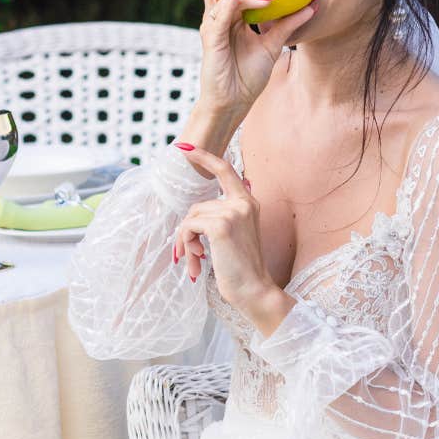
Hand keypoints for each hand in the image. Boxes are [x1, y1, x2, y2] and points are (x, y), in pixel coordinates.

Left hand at [172, 143, 284, 323]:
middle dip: (187, 232)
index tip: (184, 148)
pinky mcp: (221, 226)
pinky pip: (189, 227)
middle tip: (188, 255)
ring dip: (185, 242)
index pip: (225, 170)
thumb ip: (222, 219)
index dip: (204, 157)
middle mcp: (243, 203)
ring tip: (195, 261)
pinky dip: (186, 245)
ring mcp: (233, 212)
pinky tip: (196, 262)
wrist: (254, 291)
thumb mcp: (234, 237)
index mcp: (248, 203)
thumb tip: (194, 217)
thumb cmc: (241, 270)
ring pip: (190, 218)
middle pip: (198, 206)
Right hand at [197, 0, 315, 115]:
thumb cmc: (247, 76)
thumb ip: (287, 25)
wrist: (234, 103)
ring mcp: (212, 27)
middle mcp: (218, 17)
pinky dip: (231, 3)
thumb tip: (311, 7)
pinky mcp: (211, 40)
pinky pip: (220, 16)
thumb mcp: (272, 45)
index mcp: (229, 16)